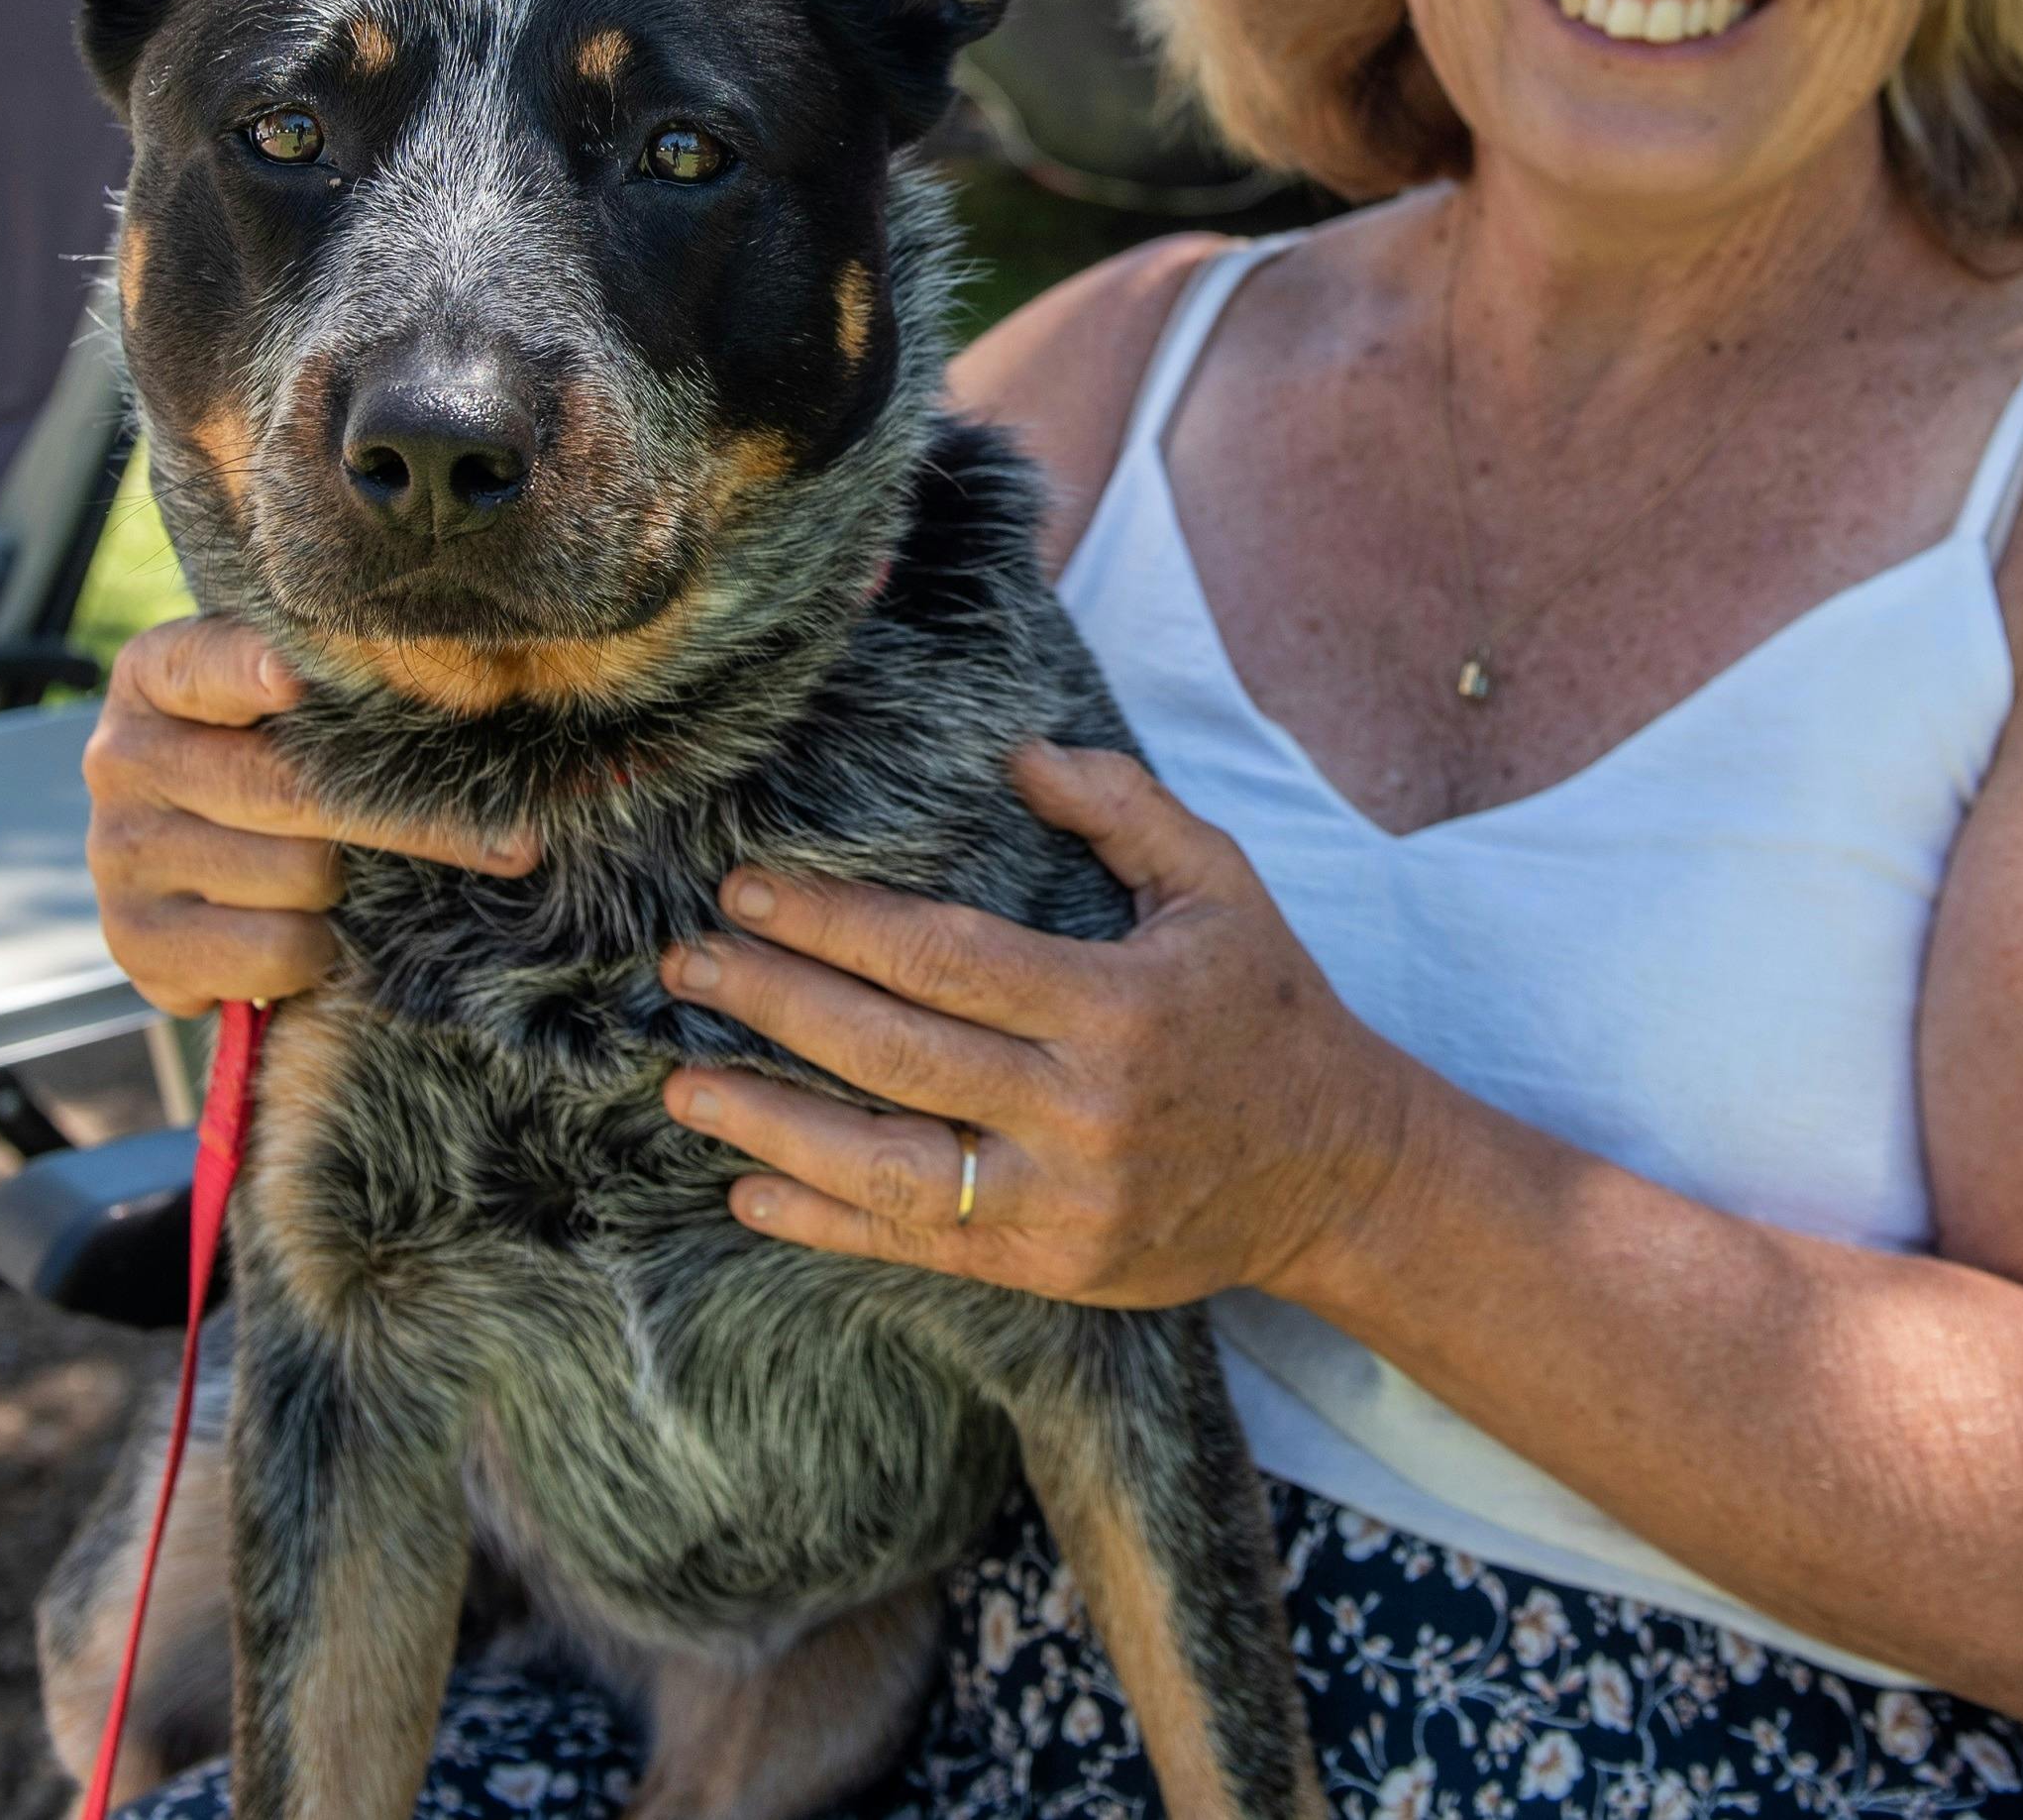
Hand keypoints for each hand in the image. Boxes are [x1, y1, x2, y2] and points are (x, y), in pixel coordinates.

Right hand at [80, 615, 533, 1016]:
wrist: (197, 870)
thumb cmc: (273, 760)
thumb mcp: (293, 704)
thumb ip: (352, 687)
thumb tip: (513, 715)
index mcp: (154, 675)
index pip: (207, 665)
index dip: (253, 672)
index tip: (299, 680)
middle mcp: (120, 758)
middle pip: (288, 786)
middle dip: (414, 818)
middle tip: (516, 844)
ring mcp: (118, 854)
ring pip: (298, 874)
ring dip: (350, 887)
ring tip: (347, 877)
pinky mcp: (134, 943)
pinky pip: (274, 952)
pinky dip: (315, 952)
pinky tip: (310, 932)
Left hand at [654, 742, 1414, 1308]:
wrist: (1339, 1169)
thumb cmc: (1266, 1008)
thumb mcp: (1219, 884)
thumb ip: (1122, 806)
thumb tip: (1016, 755)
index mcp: (1117, 1005)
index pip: (944, 959)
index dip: (837, 923)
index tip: (751, 888)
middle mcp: (1083, 1110)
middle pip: (896, 1054)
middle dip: (777, 1003)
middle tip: (688, 963)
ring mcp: (1063, 1201)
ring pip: (889, 1167)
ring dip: (772, 1124)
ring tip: (683, 1081)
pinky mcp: (1050, 1268)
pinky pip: (917, 1247)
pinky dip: (825, 1225)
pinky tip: (747, 1193)